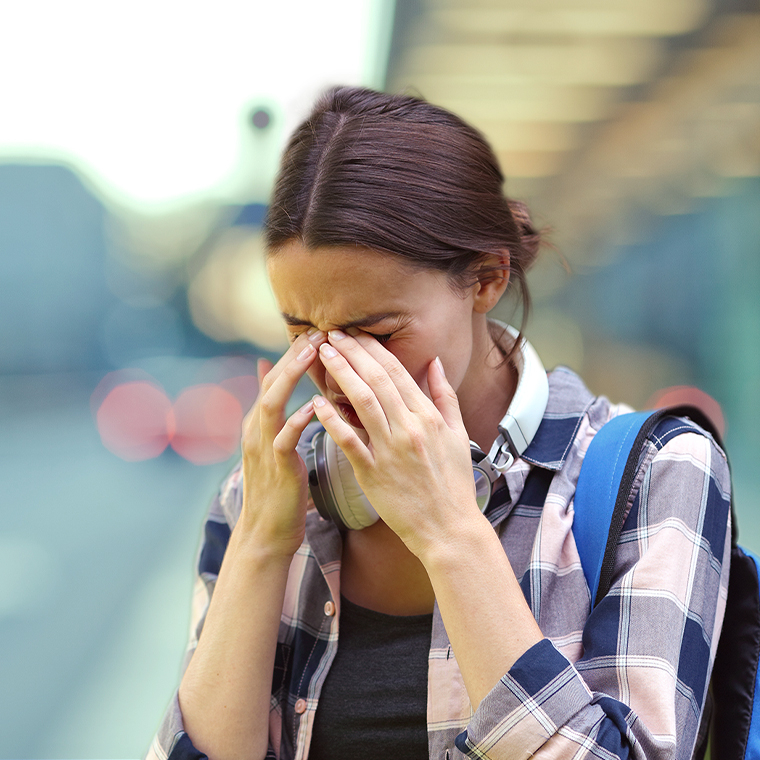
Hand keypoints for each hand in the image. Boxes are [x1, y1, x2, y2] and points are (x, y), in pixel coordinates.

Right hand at [238, 329, 326, 556]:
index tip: (319, 331)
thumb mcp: (274, 442)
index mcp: (260, 423)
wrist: (267, 533)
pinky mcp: (276, 468)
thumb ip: (274, 408)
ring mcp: (263, 448)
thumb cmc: (279, 487)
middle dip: (294, 355)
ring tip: (313, 353)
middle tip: (318, 330)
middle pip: (272, 382)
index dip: (295, 354)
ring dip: (292, 376)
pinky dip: (297, 420)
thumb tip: (269, 371)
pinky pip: (284, 439)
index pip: (276, 378)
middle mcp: (256, 430)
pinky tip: (313, 406)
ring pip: (273, 403)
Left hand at [311, 330, 481, 559]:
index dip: (373, 349)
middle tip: (331, 333)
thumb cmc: (453, 484)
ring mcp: (390, 450)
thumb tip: (435, 362)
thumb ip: (445, 396)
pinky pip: (349, 441)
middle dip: (352, 353)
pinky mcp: (373, 473)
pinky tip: (317, 402)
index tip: (355, 333)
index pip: (397, 372)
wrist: (449, 528)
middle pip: (377, 380)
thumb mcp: (458, 435)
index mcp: (429, 417)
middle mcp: (410, 428)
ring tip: (323, 354)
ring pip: (362, 403)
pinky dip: (333, 420)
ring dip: (341, 374)